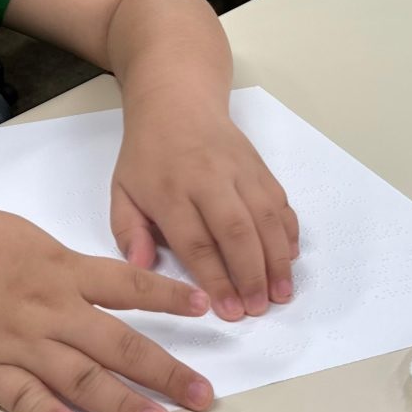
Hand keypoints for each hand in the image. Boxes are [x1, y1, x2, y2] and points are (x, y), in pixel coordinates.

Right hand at [0, 207, 213, 411]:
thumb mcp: (31, 239)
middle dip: (164, 372)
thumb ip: (71, 269)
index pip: (128, 286)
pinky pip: (21, 395)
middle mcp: (49, 308)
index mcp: (62, 271)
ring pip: (79, 377)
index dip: (168, 298)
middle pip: (117, 344)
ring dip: (122, 403)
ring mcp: (18, 341)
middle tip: (202, 395)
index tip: (206, 309)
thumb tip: (110, 288)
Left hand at [110, 99, 298, 321]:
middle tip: (260, 308)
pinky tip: (289, 258)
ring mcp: (238, 170)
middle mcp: (208, 179)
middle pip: (236, 231)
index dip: (216, 279)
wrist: (177, 100)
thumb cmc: (147, 154)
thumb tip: (140, 267)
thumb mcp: (121, 190)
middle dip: (251, 274)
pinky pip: (279, 201)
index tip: (229, 311)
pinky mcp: (258, 166)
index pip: (196, 242)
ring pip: (265, 217)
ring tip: (281, 293)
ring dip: (276, 258)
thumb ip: (128, 231)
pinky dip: (288, 231)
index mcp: (170, 191)